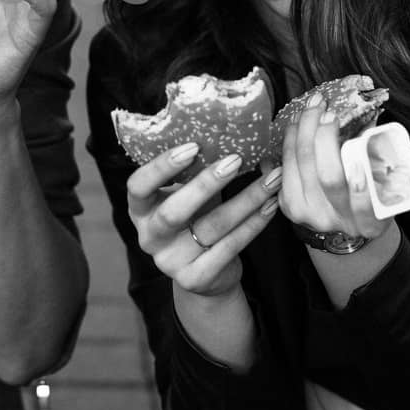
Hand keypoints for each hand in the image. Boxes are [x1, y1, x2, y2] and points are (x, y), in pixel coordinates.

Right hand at [128, 144, 281, 298]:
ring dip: (246, 200)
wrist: (206, 274)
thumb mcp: (186, 197)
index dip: (161, 167)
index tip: (192, 146)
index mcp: (140, 210)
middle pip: (174, 211)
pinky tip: (271, 205)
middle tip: (235, 160)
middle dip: (206, 184)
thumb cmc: (195, 220)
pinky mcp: (196, 278)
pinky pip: (231, 246)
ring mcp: (171, 261)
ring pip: (212, 227)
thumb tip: (224, 132)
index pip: (138, 186)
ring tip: (271, 179)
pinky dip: (254, 223)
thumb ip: (191, 174)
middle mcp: (149, 237)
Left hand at [277, 95, 393, 242]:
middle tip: (327, 111)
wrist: (342, 227)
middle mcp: (339, 222)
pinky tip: (296, 123)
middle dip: (325, 139)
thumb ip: (406, 169)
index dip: (361, 183)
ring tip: (311, 108)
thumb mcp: (393, 190)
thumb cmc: (371, 198)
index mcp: (371, 222)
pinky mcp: (289, 206)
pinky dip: (289, 141)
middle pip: (328, 178)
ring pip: (302, 167)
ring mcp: (310, 215)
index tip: (359, 153)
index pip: (366, 206)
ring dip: (304, 131)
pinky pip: (286, 167)